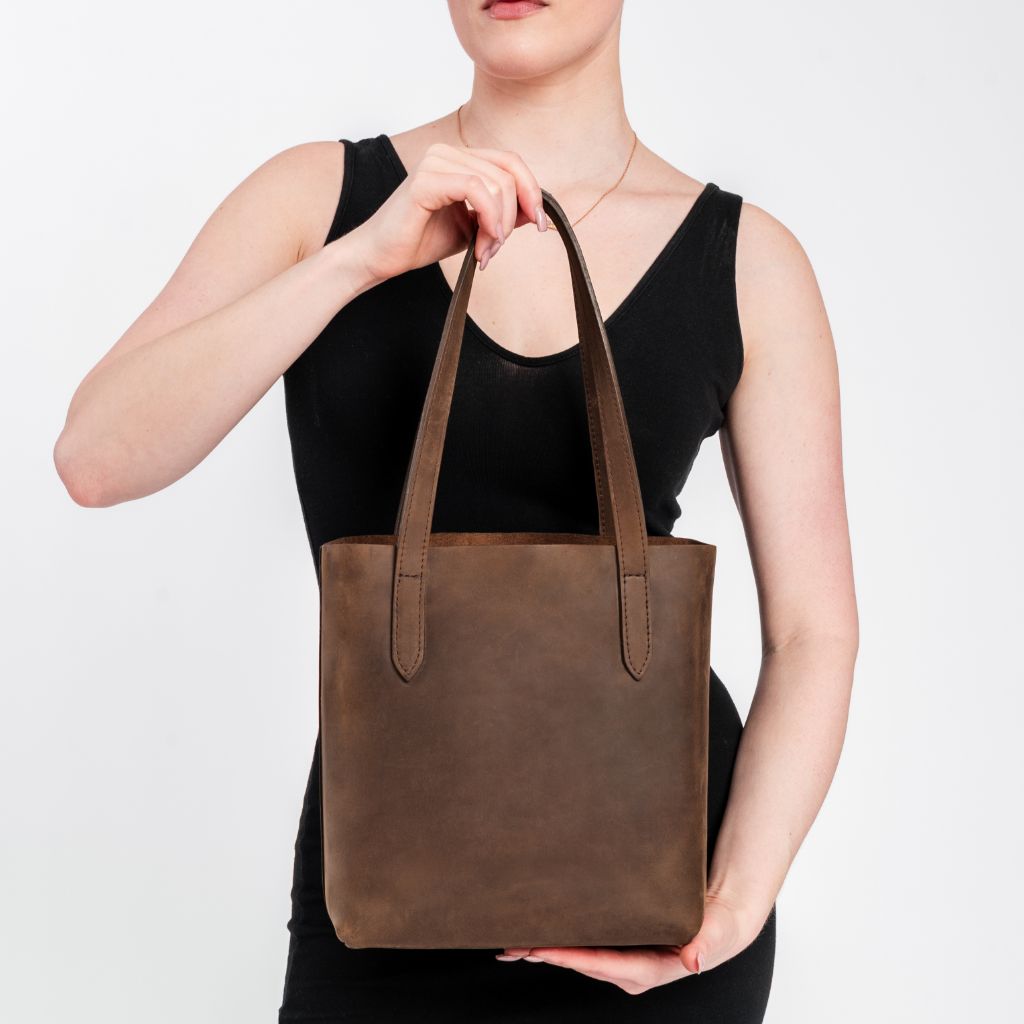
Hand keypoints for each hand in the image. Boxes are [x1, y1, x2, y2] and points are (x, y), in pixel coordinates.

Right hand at [347, 141, 547, 285]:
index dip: (532, 191)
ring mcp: (435, 161)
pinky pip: (475, 189)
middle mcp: (447, 152)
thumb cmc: (420, 240)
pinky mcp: (425, 179)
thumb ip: (503, 215)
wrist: (381, 257)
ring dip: (500, 225)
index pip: (511, 162)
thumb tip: (537, 212)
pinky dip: (489, 218)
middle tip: (496, 249)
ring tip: (485, 251)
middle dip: (513, 217)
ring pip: (496, 183)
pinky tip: (483, 242)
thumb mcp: (474, 228)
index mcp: (459, 158)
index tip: (540, 225)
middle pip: (508, 173)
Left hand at [495, 891, 767, 995]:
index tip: (540, 949)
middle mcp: (632, 970)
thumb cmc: (719, 925)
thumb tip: (694, 960)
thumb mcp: (718, 932)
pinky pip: (585, 947)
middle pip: (582, 964)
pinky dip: (560, 941)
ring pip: (578, 957)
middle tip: (511, 944)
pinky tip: (538, 934)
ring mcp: (624, 961)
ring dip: (547, 950)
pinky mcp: (620, 948)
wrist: (722, 920)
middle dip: (547, 955)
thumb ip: (706, 944)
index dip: (569, 958)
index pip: (601, 964)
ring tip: (513, 942)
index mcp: (650, 969)